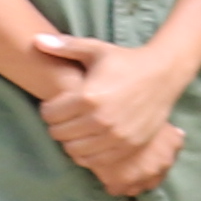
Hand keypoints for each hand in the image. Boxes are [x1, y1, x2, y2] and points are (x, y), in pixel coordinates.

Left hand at [27, 34, 191, 198]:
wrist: (164, 74)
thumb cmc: (127, 61)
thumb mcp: (96, 50)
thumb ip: (65, 46)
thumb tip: (36, 39)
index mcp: (88, 96)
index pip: (49, 115)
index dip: (48, 109)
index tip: (57, 104)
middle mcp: (100, 119)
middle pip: (58, 134)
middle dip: (58, 125)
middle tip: (67, 117)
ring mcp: (115, 136)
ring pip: (74, 150)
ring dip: (71, 141)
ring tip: (78, 128)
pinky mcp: (127, 146)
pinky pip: (94, 161)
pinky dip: (87, 154)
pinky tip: (91, 140)